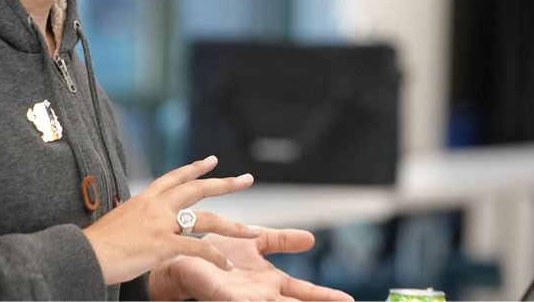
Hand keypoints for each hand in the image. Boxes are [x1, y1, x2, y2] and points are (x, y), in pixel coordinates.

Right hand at [82, 155, 260, 285]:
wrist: (85, 254)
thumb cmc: (98, 244)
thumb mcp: (121, 221)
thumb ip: (138, 218)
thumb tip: (144, 224)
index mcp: (146, 198)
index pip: (175, 177)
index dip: (196, 168)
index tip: (212, 160)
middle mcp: (156, 205)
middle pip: (198, 189)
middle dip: (225, 184)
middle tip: (247, 179)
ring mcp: (161, 224)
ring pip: (207, 220)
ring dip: (234, 226)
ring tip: (254, 232)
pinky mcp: (163, 244)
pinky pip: (198, 249)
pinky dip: (215, 257)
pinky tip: (227, 265)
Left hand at [149, 228, 353, 300]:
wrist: (183, 256)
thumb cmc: (217, 252)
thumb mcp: (256, 242)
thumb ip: (282, 240)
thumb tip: (311, 239)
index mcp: (270, 282)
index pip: (304, 291)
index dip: (326, 297)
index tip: (350, 300)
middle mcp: (261, 295)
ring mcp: (245, 299)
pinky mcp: (226, 297)